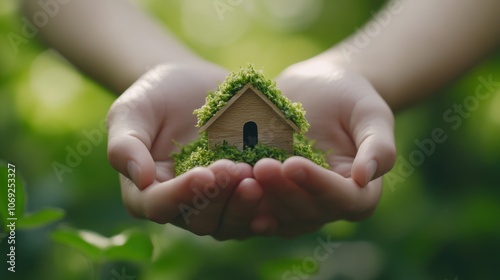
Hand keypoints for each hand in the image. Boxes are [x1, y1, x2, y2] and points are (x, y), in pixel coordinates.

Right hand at [107, 62, 263, 239]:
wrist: (192, 84)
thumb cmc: (155, 96)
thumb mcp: (132, 111)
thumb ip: (126, 144)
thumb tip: (139, 178)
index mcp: (146, 191)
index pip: (159, 205)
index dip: (182, 194)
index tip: (205, 173)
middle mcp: (181, 205)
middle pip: (198, 220)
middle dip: (219, 197)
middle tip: (238, 169)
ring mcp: (214, 203)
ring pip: (228, 223)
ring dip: (244, 207)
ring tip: (258, 180)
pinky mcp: (240, 194)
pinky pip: (253, 213)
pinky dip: (264, 209)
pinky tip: (278, 195)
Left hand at [249, 58, 395, 236]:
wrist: (317, 88)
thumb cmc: (351, 97)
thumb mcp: (371, 113)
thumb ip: (378, 145)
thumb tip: (366, 178)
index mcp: (359, 192)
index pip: (343, 199)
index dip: (318, 185)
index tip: (293, 163)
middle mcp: (326, 205)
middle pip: (306, 211)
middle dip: (282, 191)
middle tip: (259, 166)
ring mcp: (296, 202)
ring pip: (278, 215)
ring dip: (257, 201)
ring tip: (237, 176)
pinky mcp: (270, 194)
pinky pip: (255, 206)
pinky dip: (240, 199)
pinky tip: (223, 186)